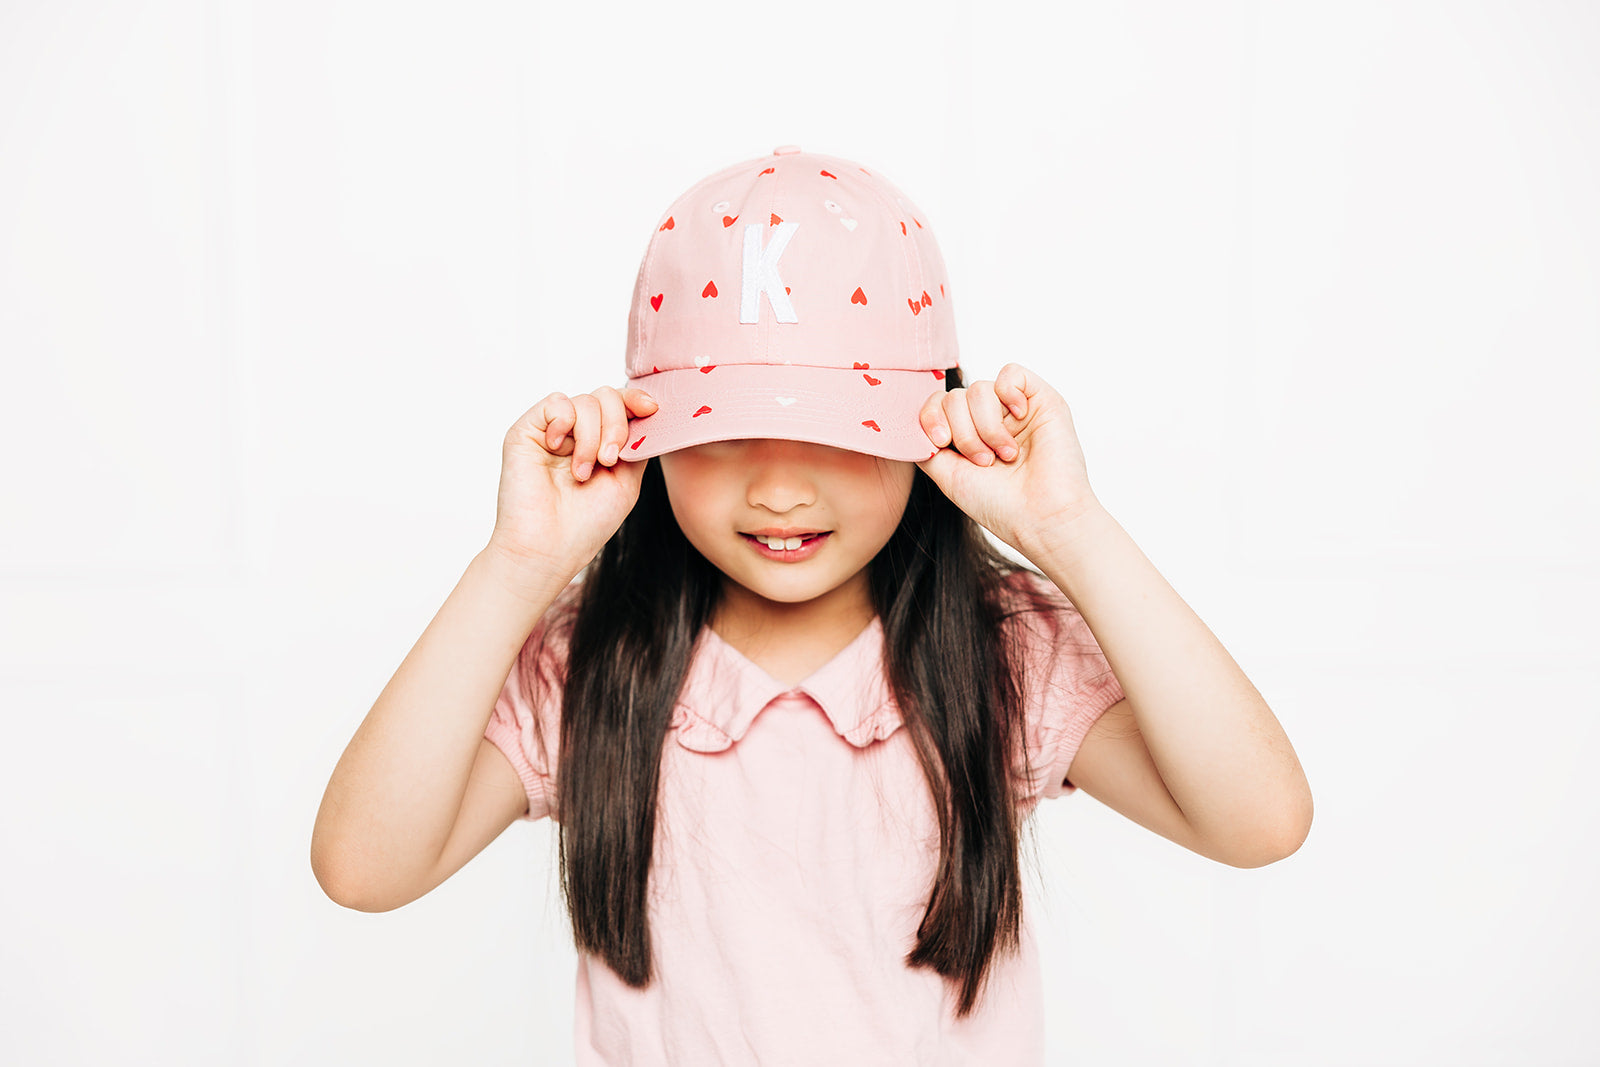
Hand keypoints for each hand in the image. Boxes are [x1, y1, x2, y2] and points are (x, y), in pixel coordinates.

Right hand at [487, 386, 659, 575]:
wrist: (549, 547)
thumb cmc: (586, 523)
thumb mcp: (626, 480)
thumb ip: (636, 442)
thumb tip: (650, 408)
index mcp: (601, 444)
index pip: (622, 406)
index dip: (637, 400)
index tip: (651, 408)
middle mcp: (577, 434)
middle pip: (607, 397)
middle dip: (616, 425)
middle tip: (608, 461)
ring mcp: (553, 431)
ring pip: (585, 401)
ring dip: (591, 438)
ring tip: (581, 472)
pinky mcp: (527, 430)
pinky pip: (556, 402)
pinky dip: (564, 423)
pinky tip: (557, 449)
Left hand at [915, 362, 1101, 554]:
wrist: (1041, 517)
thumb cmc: (999, 504)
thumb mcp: (947, 475)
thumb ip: (926, 446)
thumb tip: (914, 422)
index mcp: (967, 436)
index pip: (936, 405)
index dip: (931, 418)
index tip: (941, 444)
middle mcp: (990, 420)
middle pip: (954, 397)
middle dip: (962, 432)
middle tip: (984, 462)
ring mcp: (1015, 409)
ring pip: (978, 389)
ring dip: (986, 426)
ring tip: (1004, 454)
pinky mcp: (1041, 399)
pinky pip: (1011, 373)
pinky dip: (1008, 394)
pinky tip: (1019, 418)